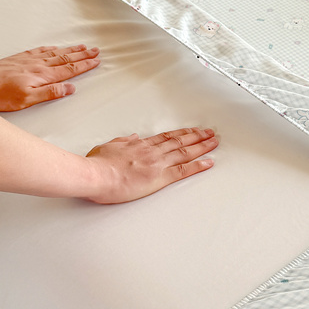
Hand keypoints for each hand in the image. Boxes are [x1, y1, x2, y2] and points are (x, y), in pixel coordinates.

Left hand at [0, 44, 100, 110]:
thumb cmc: (2, 95)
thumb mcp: (28, 99)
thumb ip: (51, 92)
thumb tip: (70, 88)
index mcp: (43, 76)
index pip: (69, 69)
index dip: (85, 65)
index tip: (97, 60)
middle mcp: (38, 65)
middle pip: (65, 58)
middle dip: (82, 54)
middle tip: (96, 50)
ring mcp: (28, 61)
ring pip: (55, 53)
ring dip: (70, 49)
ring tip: (82, 46)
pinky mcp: (19, 59)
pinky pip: (40, 51)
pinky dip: (51, 48)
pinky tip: (55, 47)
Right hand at [84, 128, 218, 203]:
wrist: (94, 175)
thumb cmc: (97, 164)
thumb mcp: (108, 146)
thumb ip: (123, 142)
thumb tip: (133, 137)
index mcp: (139, 145)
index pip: (165, 137)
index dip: (181, 133)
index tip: (191, 130)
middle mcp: (152, 152)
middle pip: (179, 141)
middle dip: (197, 136)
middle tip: (210, 133)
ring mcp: (157, 163)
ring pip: (185, 152)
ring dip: (202, 146)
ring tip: (214, 142)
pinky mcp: (159, 177)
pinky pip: (183, 170)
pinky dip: (198, 165)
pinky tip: (209, 162)